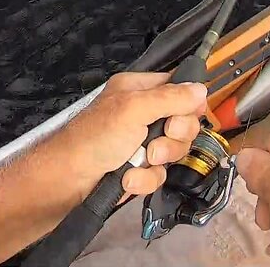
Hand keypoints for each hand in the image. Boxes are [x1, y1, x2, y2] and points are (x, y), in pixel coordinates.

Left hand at [51, 72, 206, 196]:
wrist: (69, 180)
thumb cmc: (95, 138)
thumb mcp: (133, 110)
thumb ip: (169, 98)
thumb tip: (200, 89)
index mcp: (137, 90)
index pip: (177, 88)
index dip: (188, 103)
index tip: (186, 115)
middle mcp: (141, 113)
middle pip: (183, 122)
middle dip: (173, 137)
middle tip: (155, 143)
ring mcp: (141, 142)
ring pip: (174, 150)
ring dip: (158, 161)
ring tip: (138, 162)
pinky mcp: (140, 168)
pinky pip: (160, 173)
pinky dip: (145, 178)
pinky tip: (129, 178)